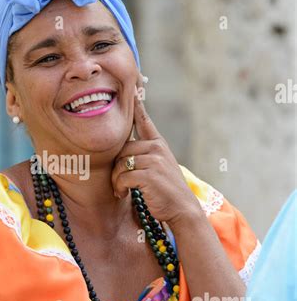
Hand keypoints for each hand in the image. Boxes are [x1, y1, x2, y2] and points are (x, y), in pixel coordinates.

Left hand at [111, 79, 201, 227]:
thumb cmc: (166, 191)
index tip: (132, 90)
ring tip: (121, 190)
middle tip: (119, 183)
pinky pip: (123, 176)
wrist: (183, 210)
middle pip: (122, 148)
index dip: (136, 106)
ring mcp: (154, 160)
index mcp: (159, 144)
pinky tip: (122, 194)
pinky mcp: (149, 174)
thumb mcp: (159, 168)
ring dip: (116, 180)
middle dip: (117, 168)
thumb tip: (122, 152)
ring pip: (120, 163)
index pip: (145, 121)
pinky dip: (119, 187)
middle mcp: (157, 148)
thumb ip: (144, 156)